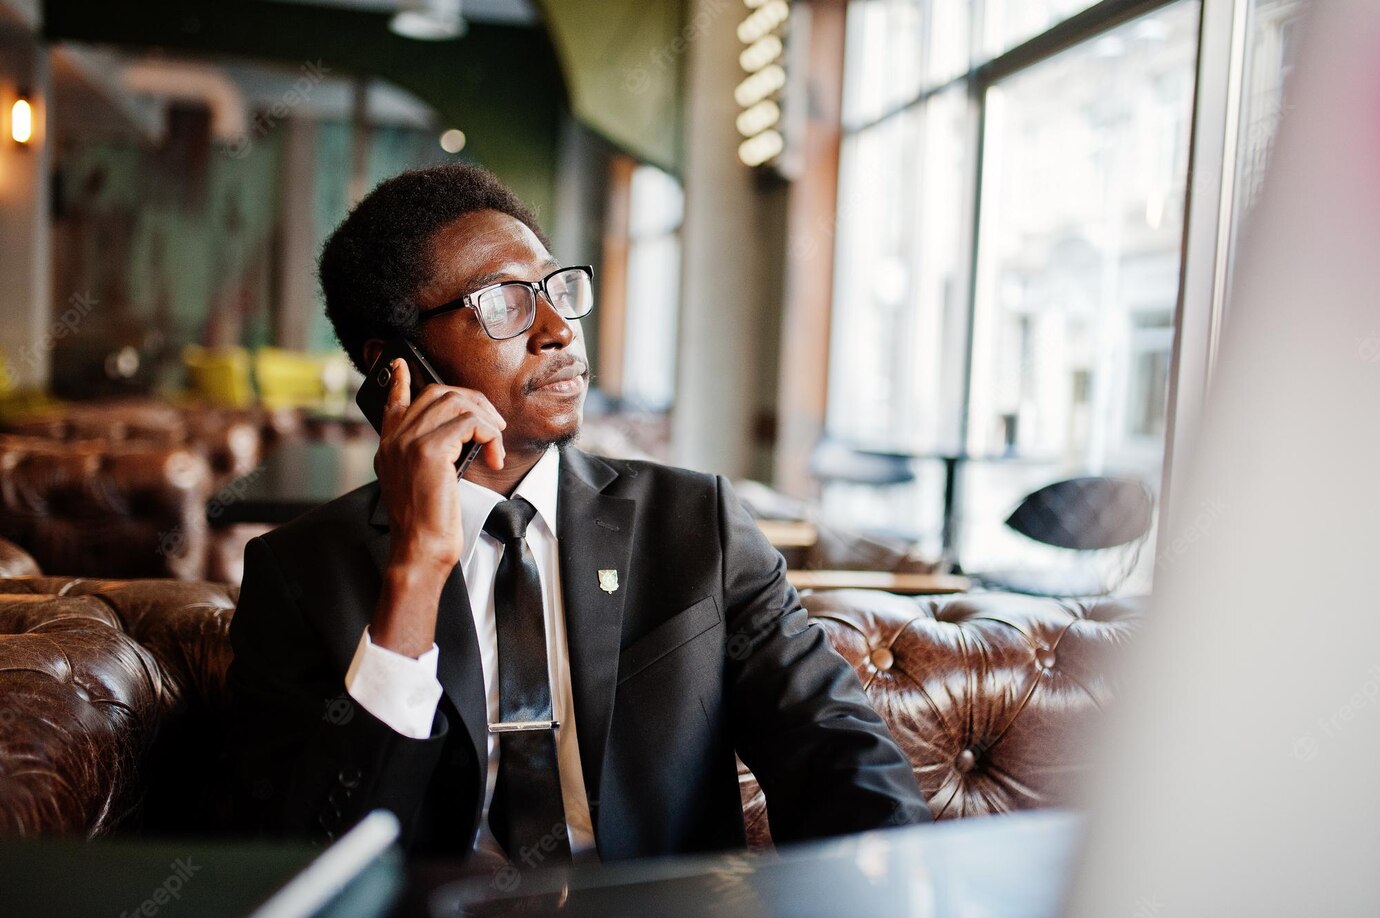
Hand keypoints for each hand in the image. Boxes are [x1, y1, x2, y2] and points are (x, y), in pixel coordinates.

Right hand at [369, 358, 505, 655]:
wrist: (419, 551)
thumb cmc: (425, 524)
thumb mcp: (420, 482)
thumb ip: (428, 455)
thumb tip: (459, 436)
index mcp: (389, 445)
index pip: (394, 401)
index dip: (399, 380)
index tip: (402, 364)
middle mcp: (395, 438)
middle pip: (439, 393)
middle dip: (474, 403)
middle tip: (493, 426)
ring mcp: (409, 441)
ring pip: (458, 403)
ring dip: (487, 420)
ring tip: (495, 444)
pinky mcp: (429, 451)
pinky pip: (470, 422)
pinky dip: (490, 434)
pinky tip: (493, 455)